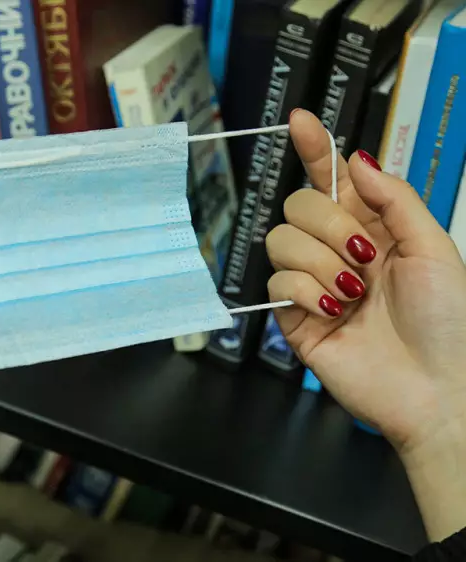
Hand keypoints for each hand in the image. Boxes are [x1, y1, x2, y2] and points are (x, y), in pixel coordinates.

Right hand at [268, 110, 465, 539]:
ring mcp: (312, 281)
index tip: (301, 120)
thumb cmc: (450, 322)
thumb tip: (355, 159)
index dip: (315, 149)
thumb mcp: (434, 248)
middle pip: (298, 204)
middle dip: (329, 223)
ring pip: (281, 238)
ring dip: (323, 262)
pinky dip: (306, 290)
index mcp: (374, 228)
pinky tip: (334, 311)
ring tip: (354, 295)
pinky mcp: (292, 315)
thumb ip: (394, 199)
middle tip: (364, 257)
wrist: (437, 389)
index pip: (333, 180)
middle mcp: (337, 249)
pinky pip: (277, 279)